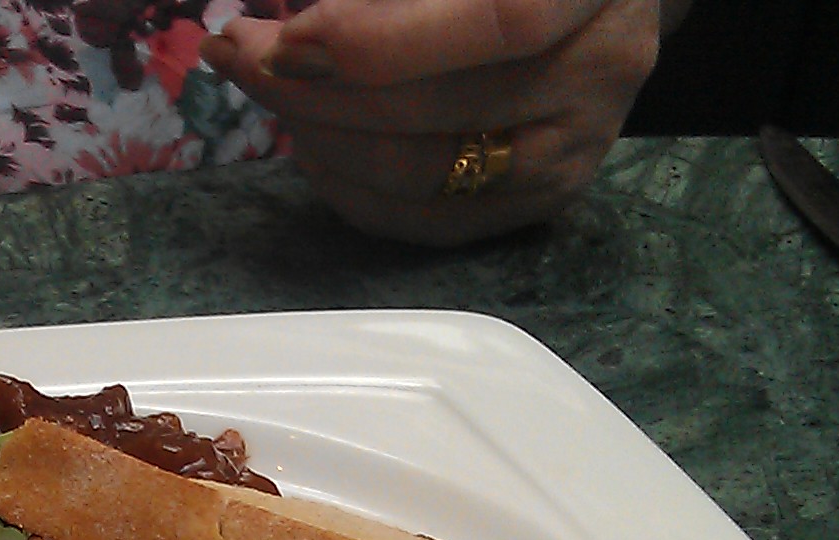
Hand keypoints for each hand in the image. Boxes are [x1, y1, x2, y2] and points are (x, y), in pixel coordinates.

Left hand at [202, 0, 672, 245]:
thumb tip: (287, 38)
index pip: (502, 20)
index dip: (380, 40)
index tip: (290, 39)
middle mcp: (601, 70)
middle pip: (439, 110)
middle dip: (311, 87)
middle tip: (238, 51)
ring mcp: (575, 148)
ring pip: (422, 173)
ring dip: (317, 135)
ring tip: (266, 84)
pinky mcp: (542, 201)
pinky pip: (427, 220)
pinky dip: (349, 186)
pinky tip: (311, 140)